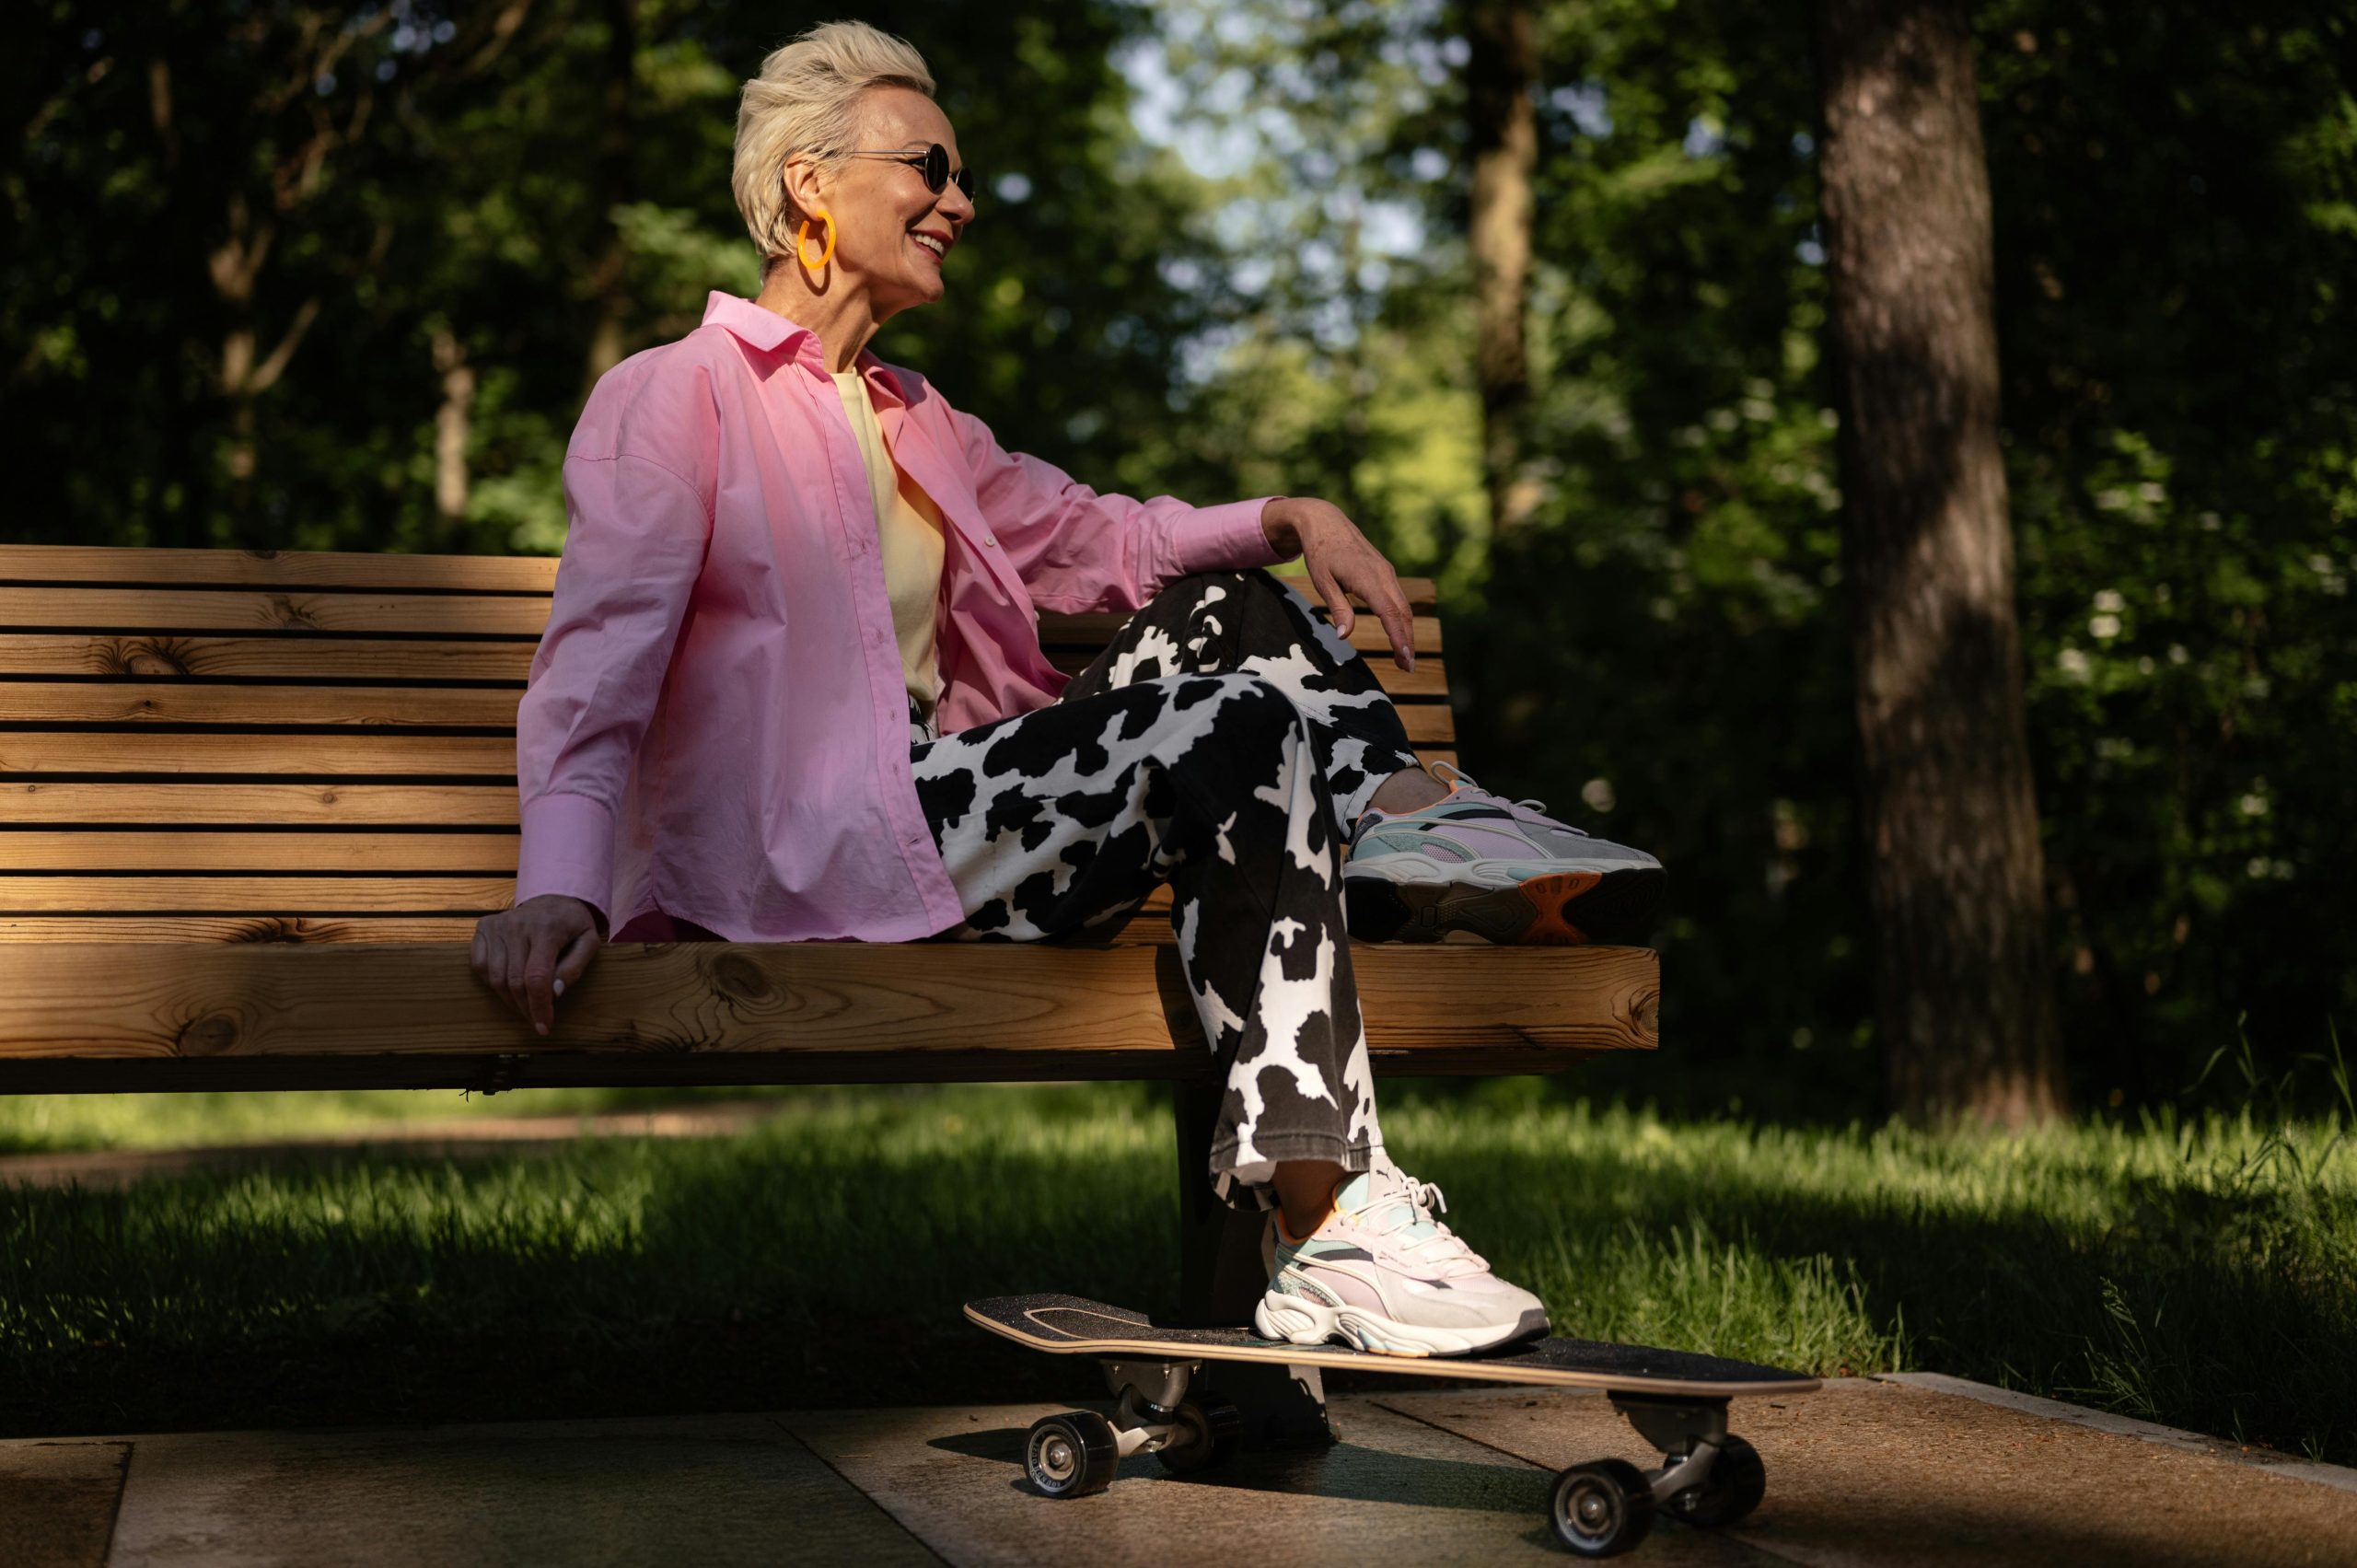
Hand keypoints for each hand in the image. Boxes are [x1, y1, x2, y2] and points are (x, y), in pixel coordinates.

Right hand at [472, 894, 603, 1036]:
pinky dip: (492, 982)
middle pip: (514, 981)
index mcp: (546, 928)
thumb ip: (575, 967)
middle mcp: (517, 925)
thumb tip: (554, 993)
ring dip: (509, 1000)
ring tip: (525, 1005)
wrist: (553, 897)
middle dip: (525, 1008)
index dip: (539, 1006)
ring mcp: (497, 925)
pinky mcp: (483, 927)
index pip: (536, 976)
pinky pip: (479, 966)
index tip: (544, 1027)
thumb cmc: (572, 924)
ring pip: (495, 977)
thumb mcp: (589, 942)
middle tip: (537, 1020)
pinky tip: (509, 984)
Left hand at [1261, 496, 1416, 669]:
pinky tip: (1400, 634)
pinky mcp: (1385, 572)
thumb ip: (1338, 608)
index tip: (1404, 658)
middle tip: (1407, 668)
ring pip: (1403, 606)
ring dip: (1407, 632)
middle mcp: (1383, 574)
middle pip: (1402, 613)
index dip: (1398, 637)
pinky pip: (1398, 598)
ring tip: (1405, 658)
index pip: (1390, 613)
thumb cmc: (1320, 552)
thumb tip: (1346, 636)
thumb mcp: (1322, 581)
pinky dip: (1402, 619)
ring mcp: (1387, 572)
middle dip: (1407, 641)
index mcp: (1367, 578)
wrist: (1325, 521)